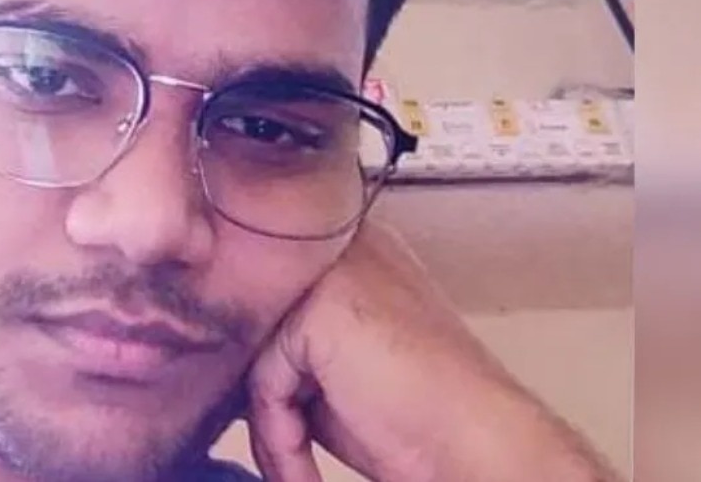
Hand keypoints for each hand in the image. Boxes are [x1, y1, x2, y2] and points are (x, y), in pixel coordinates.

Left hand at [245, 220, 622, 481]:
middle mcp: (342, 242)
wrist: (476, 442)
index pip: (271, 292)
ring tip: (295, 466)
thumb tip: (224, 359)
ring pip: (256, 355)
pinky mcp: (320, 309)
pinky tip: (306, 472)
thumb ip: (288, 344)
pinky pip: (267, 385)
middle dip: (260, 391)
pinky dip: (282, 440)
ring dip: (272, 426)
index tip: (258, 414)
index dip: (258, 357)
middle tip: (277, 444)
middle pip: (256, 319)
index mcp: (352, 245)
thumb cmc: (419, 418)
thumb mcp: (336, 368)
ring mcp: (332, 268)